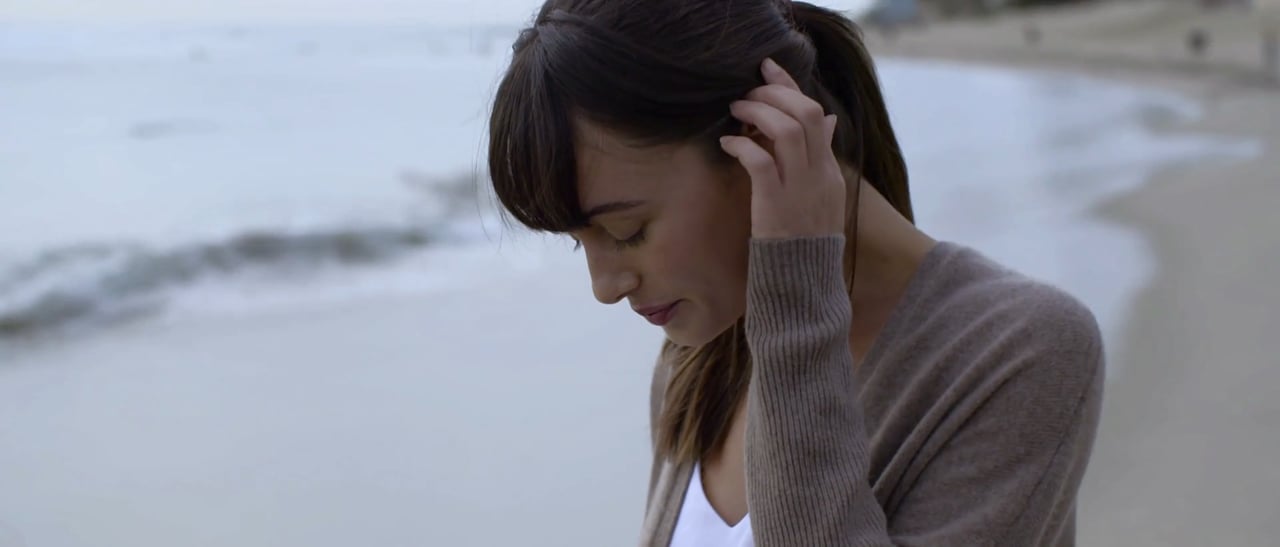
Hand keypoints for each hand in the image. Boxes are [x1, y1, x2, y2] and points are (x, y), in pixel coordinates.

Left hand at [719, 58, 844, 239]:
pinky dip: (742, 145)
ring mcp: (800, 189)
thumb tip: (829, 122)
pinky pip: (760, 162)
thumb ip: (822, 158)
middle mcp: (819, 175)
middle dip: (774, 93)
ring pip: (787, 131)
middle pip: (806, 114)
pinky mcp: (775, 205)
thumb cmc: (804, 241)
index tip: (768, 68)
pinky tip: (728, 143)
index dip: (791, 87)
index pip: (816, 114)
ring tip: (735, 110)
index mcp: (829, 171)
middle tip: (746, 91)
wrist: (804, 283)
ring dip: (758, 113)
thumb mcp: (822, 196)